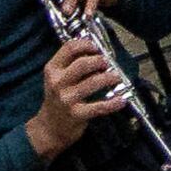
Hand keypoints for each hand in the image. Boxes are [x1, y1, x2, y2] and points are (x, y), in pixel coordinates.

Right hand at [25, 30, 126, 156]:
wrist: (49, 126)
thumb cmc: (59, 97)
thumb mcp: (58, 78)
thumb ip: (73, 63)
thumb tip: (98, 50)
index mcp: (52, 70)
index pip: (68, 48)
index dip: (86, 44)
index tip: (97, 47)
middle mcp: (57, 83)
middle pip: (82, 64)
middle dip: (99, 61)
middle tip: (108, 63)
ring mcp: (66, 99)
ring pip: (92, 83)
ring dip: (109, 78)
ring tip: (117, 77)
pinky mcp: (76, 114)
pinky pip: (98, 107)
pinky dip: (113, 103)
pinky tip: (122, 100)